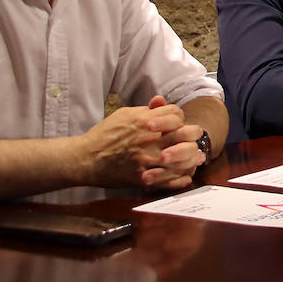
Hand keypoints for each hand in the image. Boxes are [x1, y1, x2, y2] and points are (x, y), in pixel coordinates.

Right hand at [80, 95, 205, 189]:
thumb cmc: (104, 135)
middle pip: (184, 134)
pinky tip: (186, 176)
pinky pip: (169, 180)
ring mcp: (146, 159)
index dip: (180, 118)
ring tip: (197, 158)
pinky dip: (181, 178)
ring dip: (192, 158)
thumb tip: (160, 101)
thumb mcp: (124, 115)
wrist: (85, 159)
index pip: (176, 114)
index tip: (179, 123)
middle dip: (194, 135)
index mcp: (144, 121)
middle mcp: (148, 139)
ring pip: (181, 158)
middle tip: (196, 137)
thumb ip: (145, 110)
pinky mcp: (142, 177)